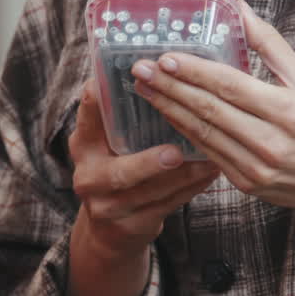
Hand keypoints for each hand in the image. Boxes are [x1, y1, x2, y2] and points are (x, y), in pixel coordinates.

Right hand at [69, 79, 219, 261]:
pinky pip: (166, 207)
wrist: (109, 229)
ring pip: (149, 193)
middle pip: (118, 172)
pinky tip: (210, 174)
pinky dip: (191, 190)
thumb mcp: (108, 141)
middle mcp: (89, 177)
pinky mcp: (131, 226)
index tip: (113, 83)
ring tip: (210, 159)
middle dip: (148, 164)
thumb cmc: (117, 168)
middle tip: (175, 153)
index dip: (98, 101)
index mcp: (84, 145)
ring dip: (183, 177)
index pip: (87, 118)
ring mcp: (108, 206)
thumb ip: (119, 114)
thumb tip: (158, 66)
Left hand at [130, 1, 294, 218]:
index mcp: (287, 109)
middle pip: (209, 110)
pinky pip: (209, 155)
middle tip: (140, 71)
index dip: (194, 72)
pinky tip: (167, 116)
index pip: (230, 85)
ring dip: (170, 110)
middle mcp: (270, 141)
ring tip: (145, 90)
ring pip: (203, 134)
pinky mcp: (247, 184)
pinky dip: (185, 134)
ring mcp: (256, 167)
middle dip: (171, 88)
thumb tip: (239, 8)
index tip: (165, 57)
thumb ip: (270, 44)